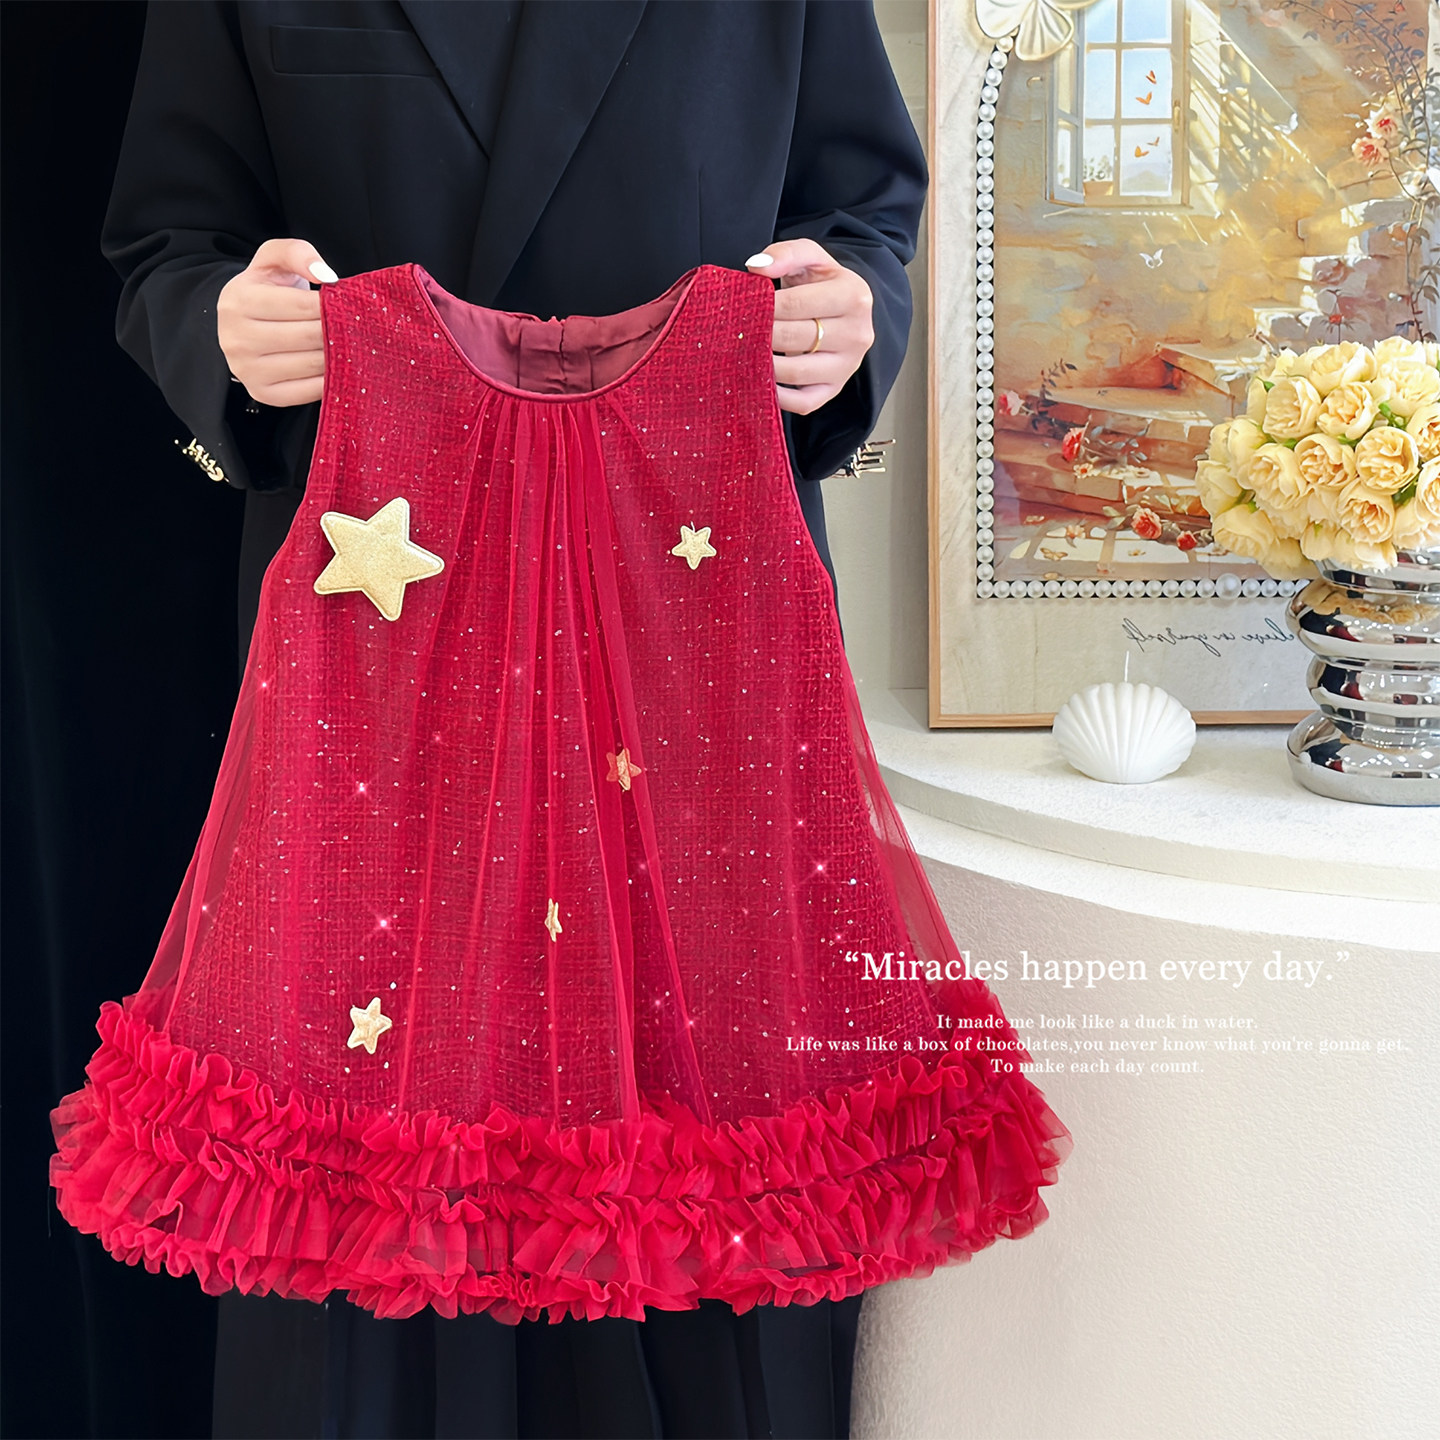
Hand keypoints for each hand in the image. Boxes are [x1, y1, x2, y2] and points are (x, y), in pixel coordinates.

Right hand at [217, 237, 338, 407]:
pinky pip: (310, 391)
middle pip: (308, 336)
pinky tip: (340, 366)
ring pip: (312, 364)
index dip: (331, 305)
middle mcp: (236, 338)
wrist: (243, 323)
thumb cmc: (265, 289)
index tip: (348, 305)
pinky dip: (332, 379)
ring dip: (340, 355)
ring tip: (353, 344)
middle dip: (338, 330)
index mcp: (238, 301)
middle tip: (359, 327)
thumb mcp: (273, 260)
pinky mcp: (263, 394)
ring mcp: (247, 370)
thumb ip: (297, 252)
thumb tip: (326, 276)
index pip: (300, 305)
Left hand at [745, 239, 874, 416]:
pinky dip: (778, 397)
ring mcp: (847, 366)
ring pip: (796, 373)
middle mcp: (857, 334)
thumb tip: (757, 268)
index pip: (797, 305)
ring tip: (744, 351)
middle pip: (794, 338)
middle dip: (761, 334)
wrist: (844, 309)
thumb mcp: (810, 256)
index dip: (764, 306)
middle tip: (737, 330)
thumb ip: (785, 253)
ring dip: (764, 364)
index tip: (744, 306)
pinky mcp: (835, 389)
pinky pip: (803, 403)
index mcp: (854, 296)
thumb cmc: (822, 283)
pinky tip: (762, 380)